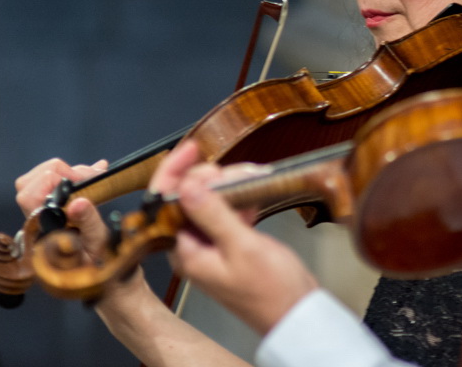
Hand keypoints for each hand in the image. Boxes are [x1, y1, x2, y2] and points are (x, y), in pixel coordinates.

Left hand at [14, 157, 148, 304]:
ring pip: (41, 184)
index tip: (84, 179)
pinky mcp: (60, 218)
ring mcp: (48, 221)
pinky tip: (95, 174)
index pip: (30, 194)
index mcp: (44, 233)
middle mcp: (40, 226)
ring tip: (94, 175)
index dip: (54, 179)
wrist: (109, 289)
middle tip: (89, 175)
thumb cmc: (104, 272)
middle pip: (29, 184)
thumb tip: (78, 201)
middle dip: (58, 171)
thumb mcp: (101, 246)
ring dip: (66, 174)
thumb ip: (88, 223)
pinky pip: (57, 190)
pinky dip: (74, 178)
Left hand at [150, 141, 319, 333]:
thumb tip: (185, 185)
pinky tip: (255, 198)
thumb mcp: (241, 246)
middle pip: (187, 195)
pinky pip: (226, 209)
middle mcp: (191, 246)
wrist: (296, 313)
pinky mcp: (228, 242)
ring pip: (210, 199)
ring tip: (254, 182)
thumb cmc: (271, 289)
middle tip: (240, 174)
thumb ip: (212, 214)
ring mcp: (209, 244)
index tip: (193, 148)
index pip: (165, 201)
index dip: (174, 170)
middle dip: (212, 177)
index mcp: (184, 251)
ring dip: (230, 185)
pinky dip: (240, 198)